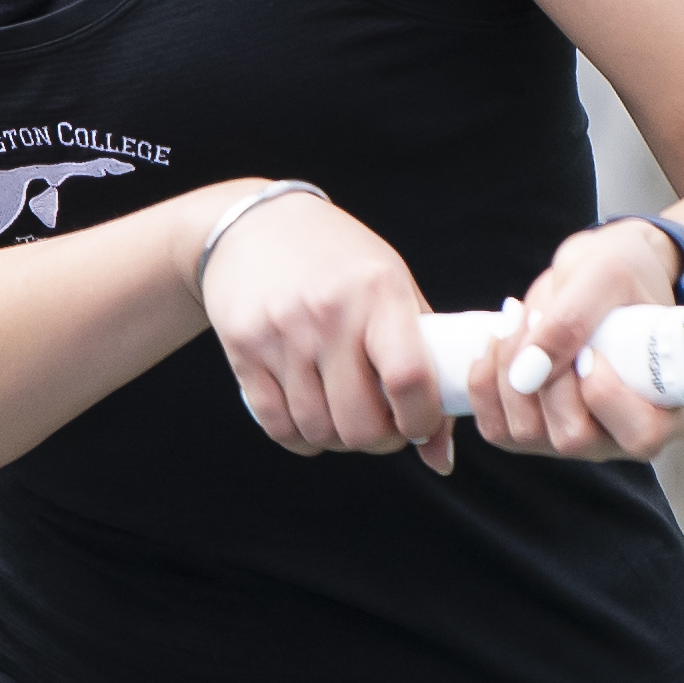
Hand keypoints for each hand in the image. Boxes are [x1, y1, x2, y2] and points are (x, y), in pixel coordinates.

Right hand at [200, 188, 457, 474]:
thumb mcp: (393, 289)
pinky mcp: (244, 349)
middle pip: (360, 423)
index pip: (408, 379)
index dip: (421, 420)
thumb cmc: (339, 261)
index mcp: (379, 292)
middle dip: (379, 441)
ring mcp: (282, 332)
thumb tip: (439, 456)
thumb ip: (426, 364)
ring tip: (346, 416)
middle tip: (382, 426)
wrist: (254, 226)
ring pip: (319, 431)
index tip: (419, 424)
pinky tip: (311, 418)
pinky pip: (278, 426)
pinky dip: (301, 438)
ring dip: (339, 440)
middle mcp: (329, 312)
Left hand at [463, 218, 683, 466]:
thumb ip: (573, 319)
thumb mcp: (605, 275)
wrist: (602, 274)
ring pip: (527, 435)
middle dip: (546, 377)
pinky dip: (485, 384)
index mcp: (672, 407)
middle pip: (574, 439)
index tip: (590, 349)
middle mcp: (626, 434)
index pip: (642, 436)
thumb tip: (528, 373)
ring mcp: (581, 436)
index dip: (607, 397)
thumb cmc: (622, 273)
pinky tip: (497, 343)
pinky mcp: (540, 428)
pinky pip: (498, 429)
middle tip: (542, 318)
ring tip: (520, 320)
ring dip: (508, 374)